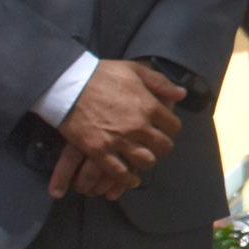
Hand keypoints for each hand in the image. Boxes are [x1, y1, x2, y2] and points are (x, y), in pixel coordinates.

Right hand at [50, 59, 183, 199]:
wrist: (68, 83)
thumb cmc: (101, 74)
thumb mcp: (135, 70)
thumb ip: (160, 83)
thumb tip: (181, 93)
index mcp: (149, 106)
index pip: (173, 127)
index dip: (171, 130)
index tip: (165, 131)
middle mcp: (138, 126)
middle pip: (163, 147)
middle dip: (161, 148)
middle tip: (155, 147)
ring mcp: (118, 140)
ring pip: (145, 162)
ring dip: (146, 162)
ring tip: (143, 160)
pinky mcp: (99, 151)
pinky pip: (119, 172)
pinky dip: (127, 179)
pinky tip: (131, 179)